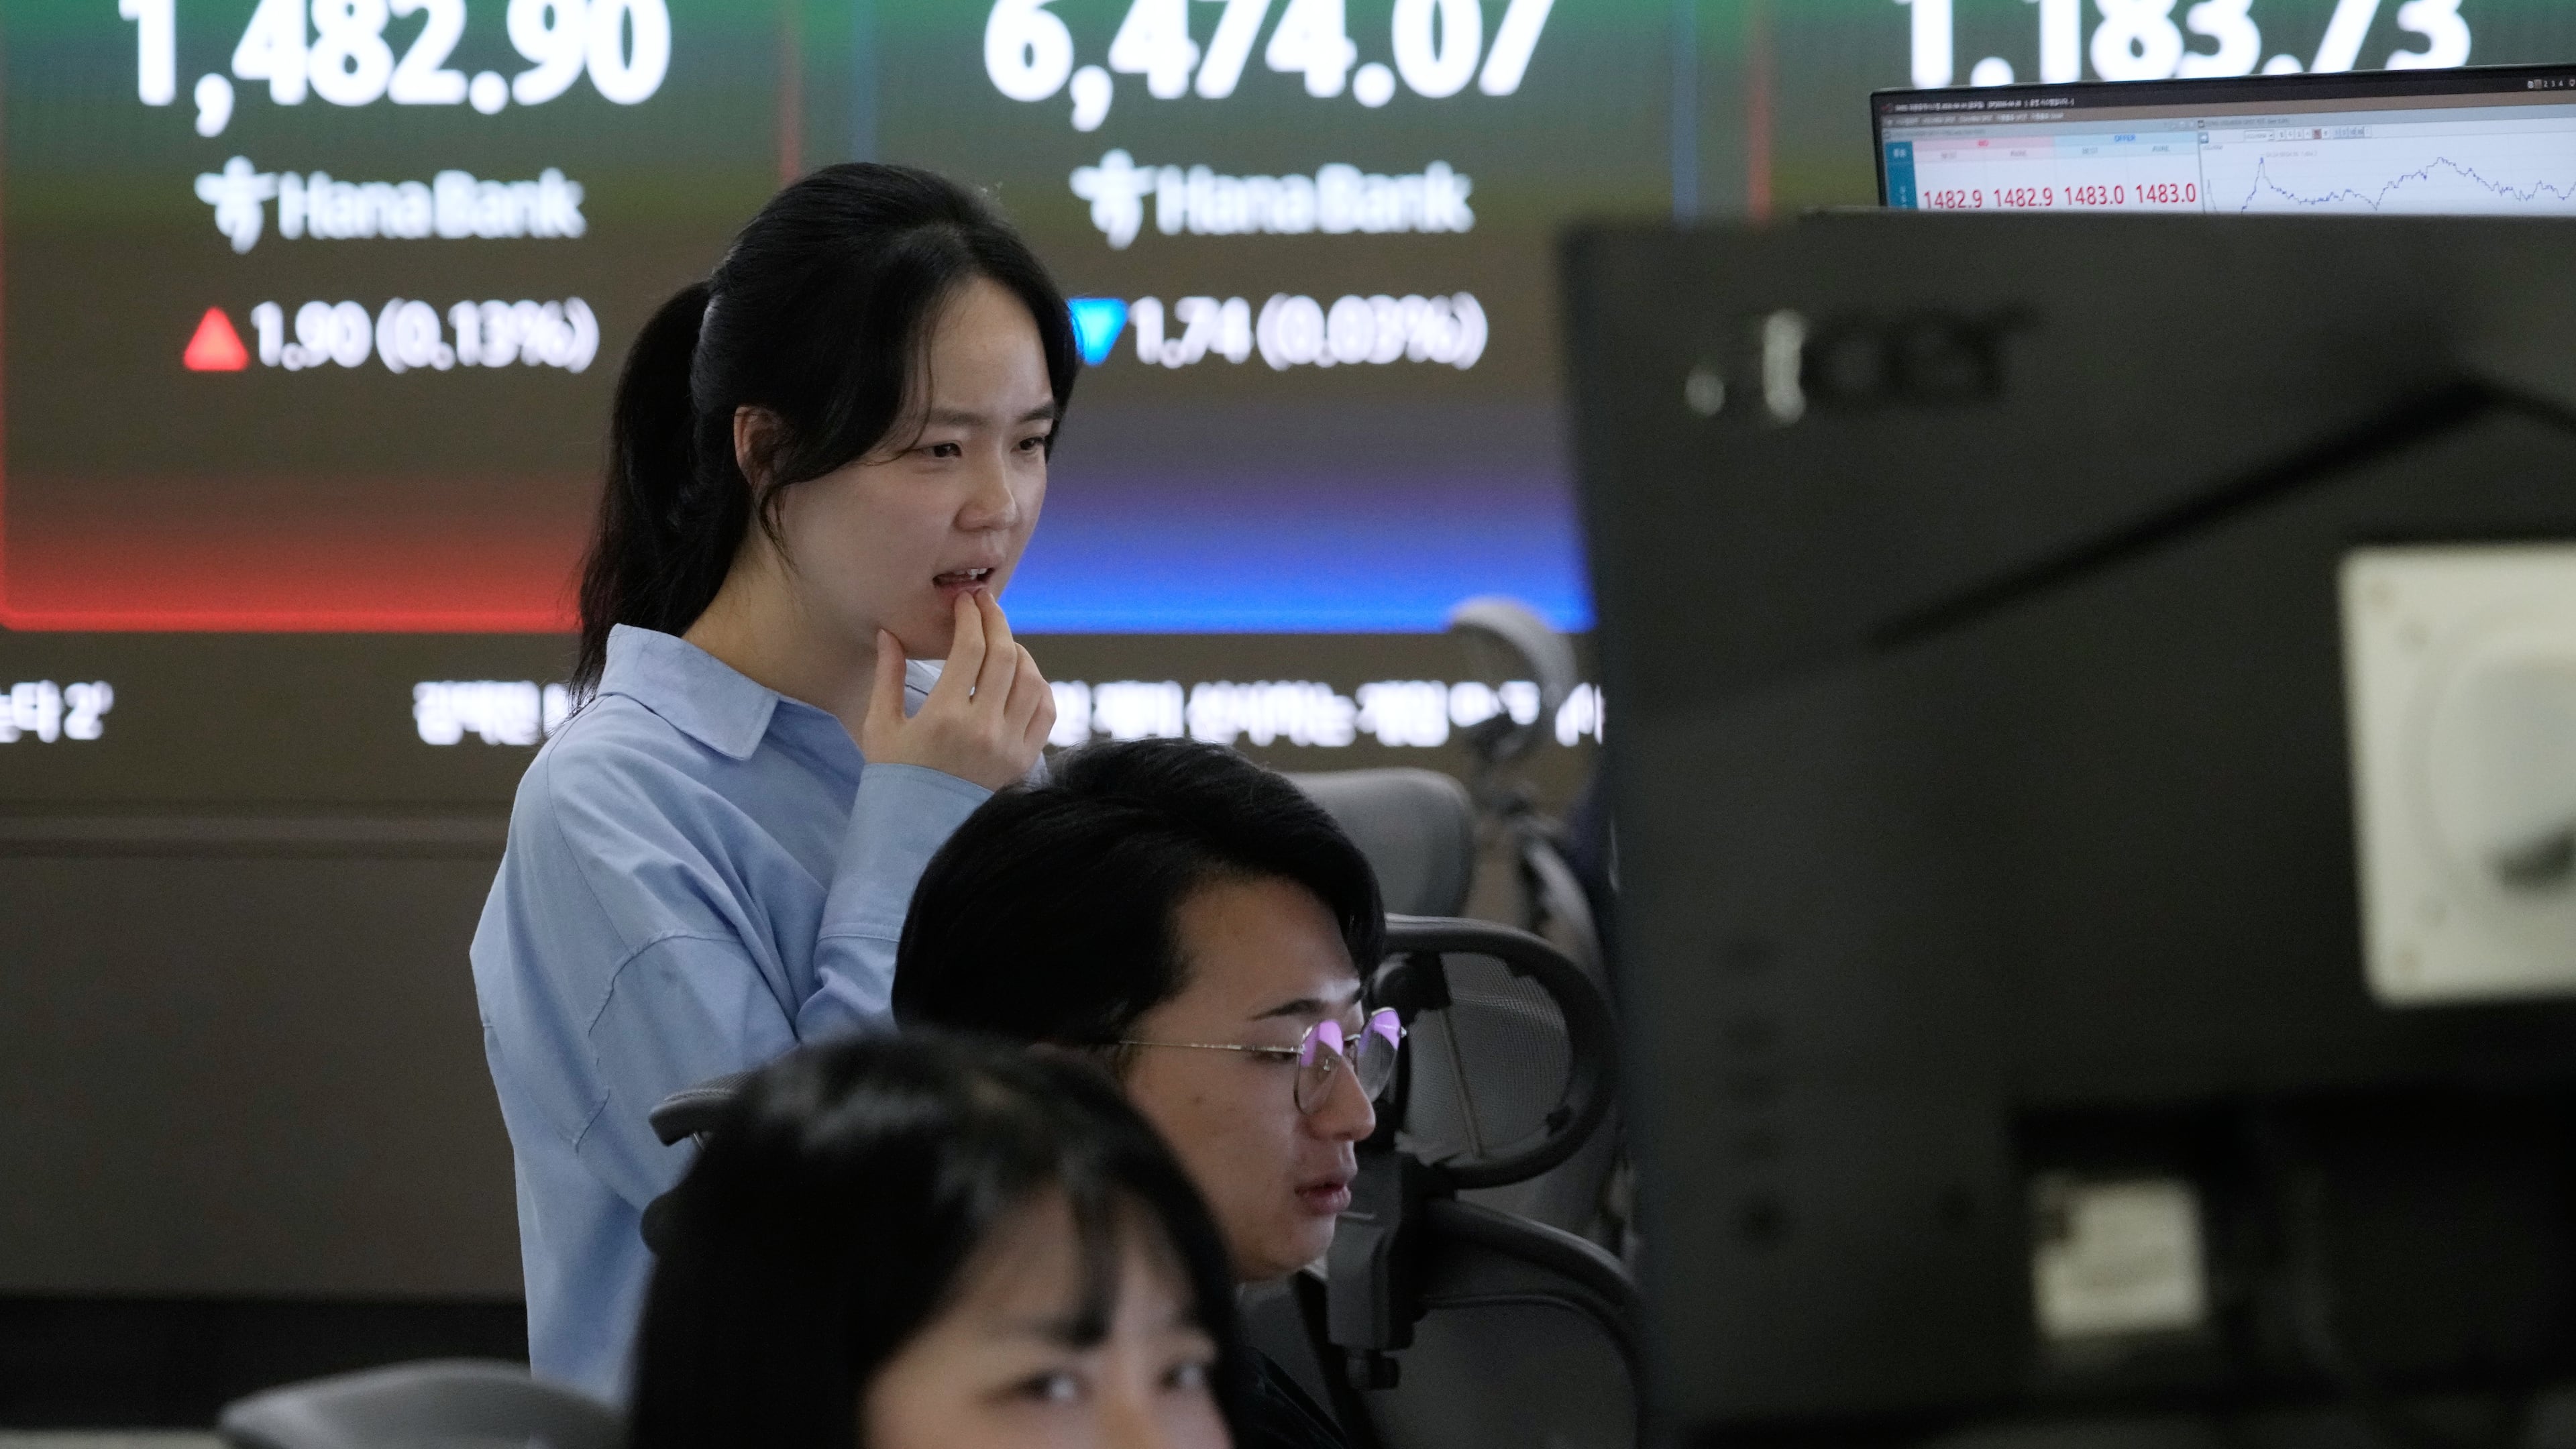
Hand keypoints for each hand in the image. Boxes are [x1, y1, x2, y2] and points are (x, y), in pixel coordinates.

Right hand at [862, 589, 1054, 791]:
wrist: (922, 831)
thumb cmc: (896, 777)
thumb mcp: (881, 728)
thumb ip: (887, 677)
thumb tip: (889, 634)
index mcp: (944, 717)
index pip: (970, 648)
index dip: (971, 616)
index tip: (966, 600)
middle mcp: (984, 729)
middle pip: (1005, 656)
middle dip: (997, 621)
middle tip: (987, 605)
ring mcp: (1010, 746)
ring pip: (1031, 679)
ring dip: (1019, 651)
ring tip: (1002, 640)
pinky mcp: (1025, 760)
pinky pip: (1046, 710)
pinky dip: (1038, 685)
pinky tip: (1021, 674)